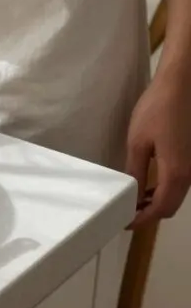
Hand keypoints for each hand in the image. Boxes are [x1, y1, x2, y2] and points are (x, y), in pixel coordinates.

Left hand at [126, 67, 190, 227]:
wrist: (183, 85)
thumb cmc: (157, 110)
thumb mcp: (138, 142)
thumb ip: (136, 172)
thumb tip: (132, 195)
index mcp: (177, 173)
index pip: (161, 209)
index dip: (142, 219)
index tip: (124, 222)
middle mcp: (190, 174)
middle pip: (171, 206)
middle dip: (149, 213)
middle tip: (126, 212)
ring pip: (177, 194)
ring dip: (157, 201)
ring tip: (133, 200)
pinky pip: (180, 181)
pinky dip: (164, 188)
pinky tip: (148, 183)